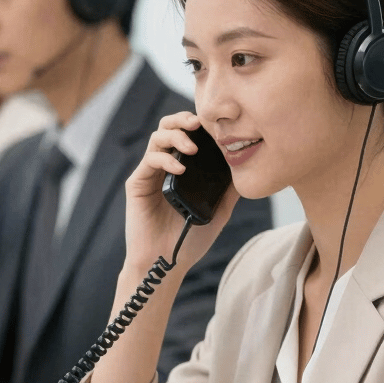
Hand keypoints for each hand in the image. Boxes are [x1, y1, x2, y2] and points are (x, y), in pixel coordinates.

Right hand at [123, 111, 240, 272]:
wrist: (167, 262)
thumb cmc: (190, 240)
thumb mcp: (218, 212)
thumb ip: (228, 191)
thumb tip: (246, 171)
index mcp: (183, 169)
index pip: (188, 135)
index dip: (198, 124)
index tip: (215, 124)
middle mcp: (165, 166)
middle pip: (168, 127)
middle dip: (182, 120)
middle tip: (198, 124)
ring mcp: (150, 173)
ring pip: (157, 137)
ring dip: (175, 136)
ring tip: (192, 147)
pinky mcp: (137, 183)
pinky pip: (149, 160)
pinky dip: (165, 158)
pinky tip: (179, 168)